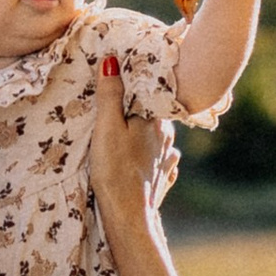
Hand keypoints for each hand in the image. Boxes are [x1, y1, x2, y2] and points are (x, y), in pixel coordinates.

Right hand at [88, 57, 176, 230]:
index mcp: (156, 119)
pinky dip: (150, 155)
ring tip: (127, 133)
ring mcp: (168, 158)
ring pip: (157, 137)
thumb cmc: (115, 169)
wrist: (128, 215)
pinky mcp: (164, 177)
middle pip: (151, 115)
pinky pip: (160, 158)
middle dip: (137, 111)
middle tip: (117, 108)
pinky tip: (141, 157)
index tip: (119, 82)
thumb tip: (111, 60)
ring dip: (144, 133)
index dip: (132, 86)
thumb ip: (110, 94)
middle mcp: (168, 136)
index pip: (147, 93)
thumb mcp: (107, 127)